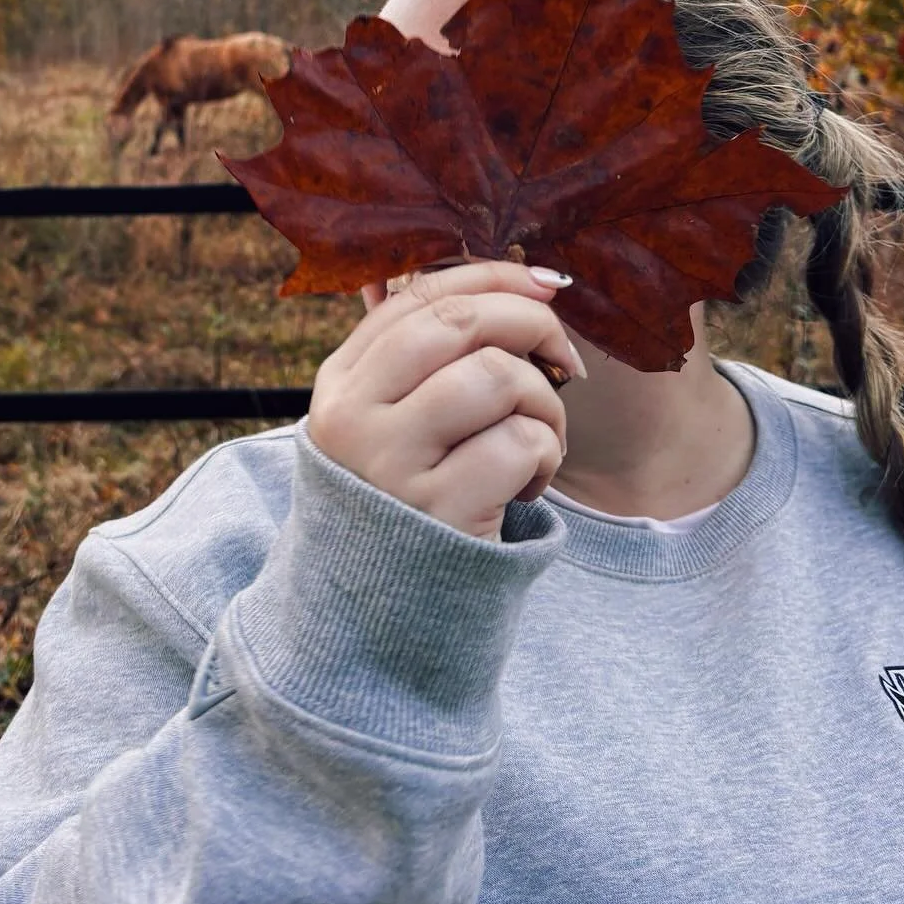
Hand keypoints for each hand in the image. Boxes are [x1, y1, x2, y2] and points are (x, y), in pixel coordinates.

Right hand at [308, 260, 586, 541]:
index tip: (543, 282)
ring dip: (545, 402)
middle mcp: (355, 418)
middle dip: (531, 323)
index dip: (491, 275)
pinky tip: (527, 486)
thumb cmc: (402, 508)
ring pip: (497, 377)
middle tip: (563, 358)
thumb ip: (418, 362)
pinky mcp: (438, 515)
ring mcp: (391, 467)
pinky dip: (545, 456)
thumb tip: (502, 281)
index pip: (418, 296)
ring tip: (541, 440)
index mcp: (340, 384)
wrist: (372, 627)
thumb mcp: (383, 429)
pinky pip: (519, 444)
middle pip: (459, 322)